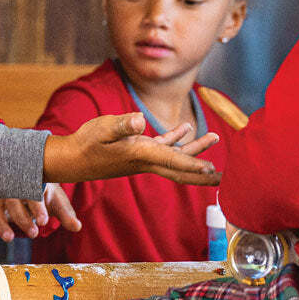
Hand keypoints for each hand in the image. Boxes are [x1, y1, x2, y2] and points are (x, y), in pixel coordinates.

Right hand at [0, 184, 80, 247]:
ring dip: (2, 224)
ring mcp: (1, 199)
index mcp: (30, 183)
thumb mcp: (56, 201)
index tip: (44, 221)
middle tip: (34, 233)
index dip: (37, 207)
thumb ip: (66, 214)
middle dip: (22, 219)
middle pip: (12, 202)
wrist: (29, 182)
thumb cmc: (43, 192)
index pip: (31, 192)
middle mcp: (12, 189)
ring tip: (10, 238)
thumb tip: (77, 226)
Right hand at [43, 112, 219, 186]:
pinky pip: (163, 146)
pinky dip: (176, 139)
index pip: (173, 160)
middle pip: (181, 169)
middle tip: (225, 178)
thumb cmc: (85, 144)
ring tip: (215, 137)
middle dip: (203, 174)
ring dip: (197, 150)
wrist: (72, 159)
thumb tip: (140, 121)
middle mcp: (146, 159)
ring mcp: (143, 157)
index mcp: (141, 155)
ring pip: (176, 157)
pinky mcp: (138, 151)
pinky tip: (185, 128)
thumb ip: (122, 126)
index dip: (193, 164)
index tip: (212, 171)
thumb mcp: (102, 130)